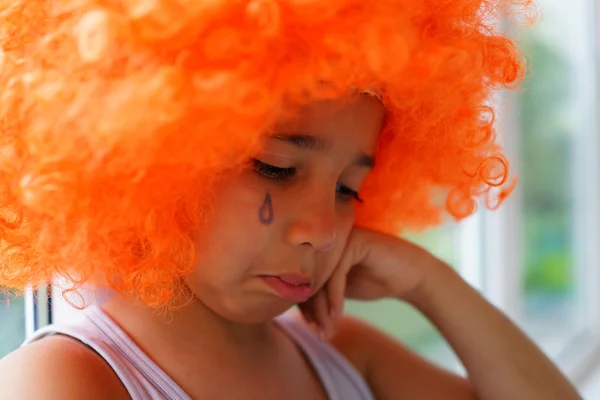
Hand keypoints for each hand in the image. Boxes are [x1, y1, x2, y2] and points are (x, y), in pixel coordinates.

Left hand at [299, 227, 443, 338]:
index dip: (302, 305)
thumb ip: (317, 292)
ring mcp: (340, 238)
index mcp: (319, 249)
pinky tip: (338, 315)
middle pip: (308, 277)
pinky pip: (336, 273)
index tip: (310, 327)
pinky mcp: (355, 242)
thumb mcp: (339, 291)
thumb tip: (285, 307)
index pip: (301, 277)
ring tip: (327, 330)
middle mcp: (326, 241)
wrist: (411, 276)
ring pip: (320, 276)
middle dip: (312, 310)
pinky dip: (335, 298)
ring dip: (322, 309)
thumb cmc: (374, 282)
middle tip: (319, 333)